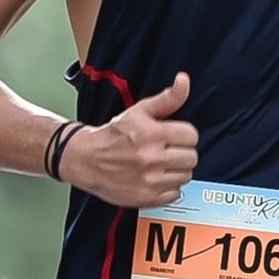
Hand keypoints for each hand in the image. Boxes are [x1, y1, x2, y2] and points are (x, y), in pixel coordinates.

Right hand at [69, 71, 196, 206]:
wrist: (86, 159)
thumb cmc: (114, 134)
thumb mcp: (139, 111)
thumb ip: (167, 98)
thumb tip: (184, 81)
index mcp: (151, 133)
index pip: (191, 136)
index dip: (183, 134)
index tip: (172, 136)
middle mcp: (151, 158)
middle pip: (191, 158)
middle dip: (181, 152)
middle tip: (167, 150)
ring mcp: (149, 180)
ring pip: (185, 176)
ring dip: (176, 170)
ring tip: (160, 164)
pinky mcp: (146, 197)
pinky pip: (175, 194)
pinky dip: (168, 187)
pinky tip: (155, 178)